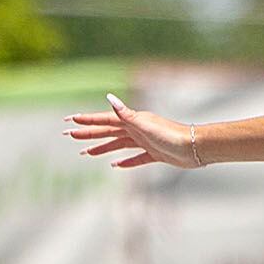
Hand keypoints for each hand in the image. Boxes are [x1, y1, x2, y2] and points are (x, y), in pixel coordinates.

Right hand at [67, 93, 202, 170]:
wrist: (194, 148)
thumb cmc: (170, 135)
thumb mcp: (145, 124)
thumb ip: (126, 113)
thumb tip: (109, 98)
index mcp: (133, 121)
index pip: (105, 120)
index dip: (87, 120)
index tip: (70, 121)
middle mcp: (137, 129)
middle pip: (108, 131)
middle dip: (88, 133)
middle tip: (69, 136)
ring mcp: (145, 142)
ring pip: (119, 145)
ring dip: (102, 148)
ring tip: (85, 153)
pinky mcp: (154, 154)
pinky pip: (136, 158)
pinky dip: (125, 161)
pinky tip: (116, 166)